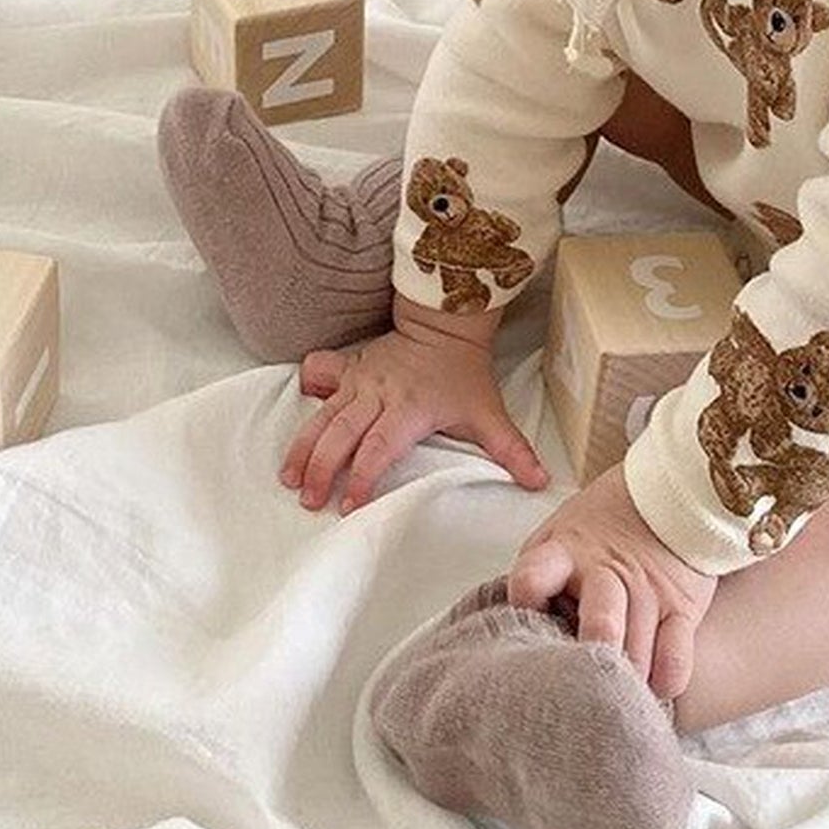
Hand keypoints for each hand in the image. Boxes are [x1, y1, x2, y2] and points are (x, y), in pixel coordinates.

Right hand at [281, 315, 548, 515]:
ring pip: (324, 414)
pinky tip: (296, 411)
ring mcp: (360, 379)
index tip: (349, 505)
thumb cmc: (463, 372)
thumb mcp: (489, 413)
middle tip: (308, 500)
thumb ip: (511, 450)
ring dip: (304, 446)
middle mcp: (379, 393)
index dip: (363, 477)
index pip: (381, 447)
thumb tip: (539, 482)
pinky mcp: (349, 367)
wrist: (446, 322)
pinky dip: (306, 389)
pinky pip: (320, 372)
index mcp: (410, 409)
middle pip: (342, 434)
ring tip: (288, 476)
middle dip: (322, 468)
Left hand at [506, 460, 717, 700]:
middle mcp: (605, 572)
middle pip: (600, 624)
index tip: (524, 632)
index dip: (524, 608)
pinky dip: (662, 685)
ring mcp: (647, 591)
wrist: (669, 493)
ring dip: (623, 685)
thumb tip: (518, 635)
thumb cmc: (600, 526)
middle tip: (579, 691)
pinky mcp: (682, 607)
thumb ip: (539, 577)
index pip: (531, 579)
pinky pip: (675, 663)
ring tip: (609, 698)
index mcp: (563, 552)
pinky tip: (648, 688)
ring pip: (636, 656)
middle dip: (590, 664)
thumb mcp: (558, 534)